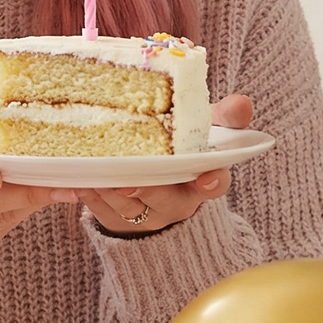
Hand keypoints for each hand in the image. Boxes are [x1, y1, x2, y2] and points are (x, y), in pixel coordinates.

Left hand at [80, 92, 253, 236]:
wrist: (155, 179)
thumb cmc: (182, 147)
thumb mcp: (204, 130)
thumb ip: (225, 117)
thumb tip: (242, 101)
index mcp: (203, 179)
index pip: (215, 184)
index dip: (212, 182)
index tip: (206, 176)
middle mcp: (178, 202)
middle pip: (166, 200)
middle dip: (150, 190)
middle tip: (132, 181)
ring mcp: (148, 215)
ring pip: (130, 207)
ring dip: (112, 191)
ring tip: (96, 176)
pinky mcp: (118, 220)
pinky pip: (102, 211)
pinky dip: (91, 196)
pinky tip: (79, 182)